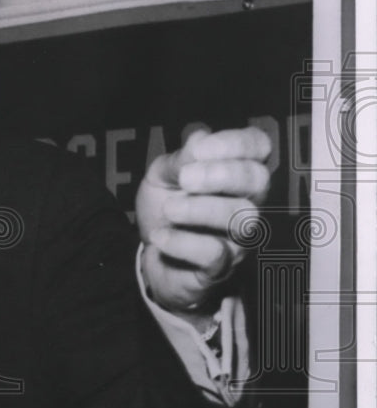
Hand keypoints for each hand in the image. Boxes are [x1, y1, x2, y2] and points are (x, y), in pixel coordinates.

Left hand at [137, 127, 271, 314]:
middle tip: (185, 179)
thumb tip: (200, 139)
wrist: (148, 252)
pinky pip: (214, 254)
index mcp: (234, 171)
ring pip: (241, 219)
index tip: (197, 150)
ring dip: (199, 210)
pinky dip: (183, 243)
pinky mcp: (221, 267)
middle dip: (221, 175)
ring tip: (169, 210)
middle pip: (258, 180)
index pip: (258, 146)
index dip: (235, 143)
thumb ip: (179, 160)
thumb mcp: (162, 176)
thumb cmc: (165, 206)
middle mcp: (246, 201)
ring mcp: (238, 237)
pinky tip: (160, 237)